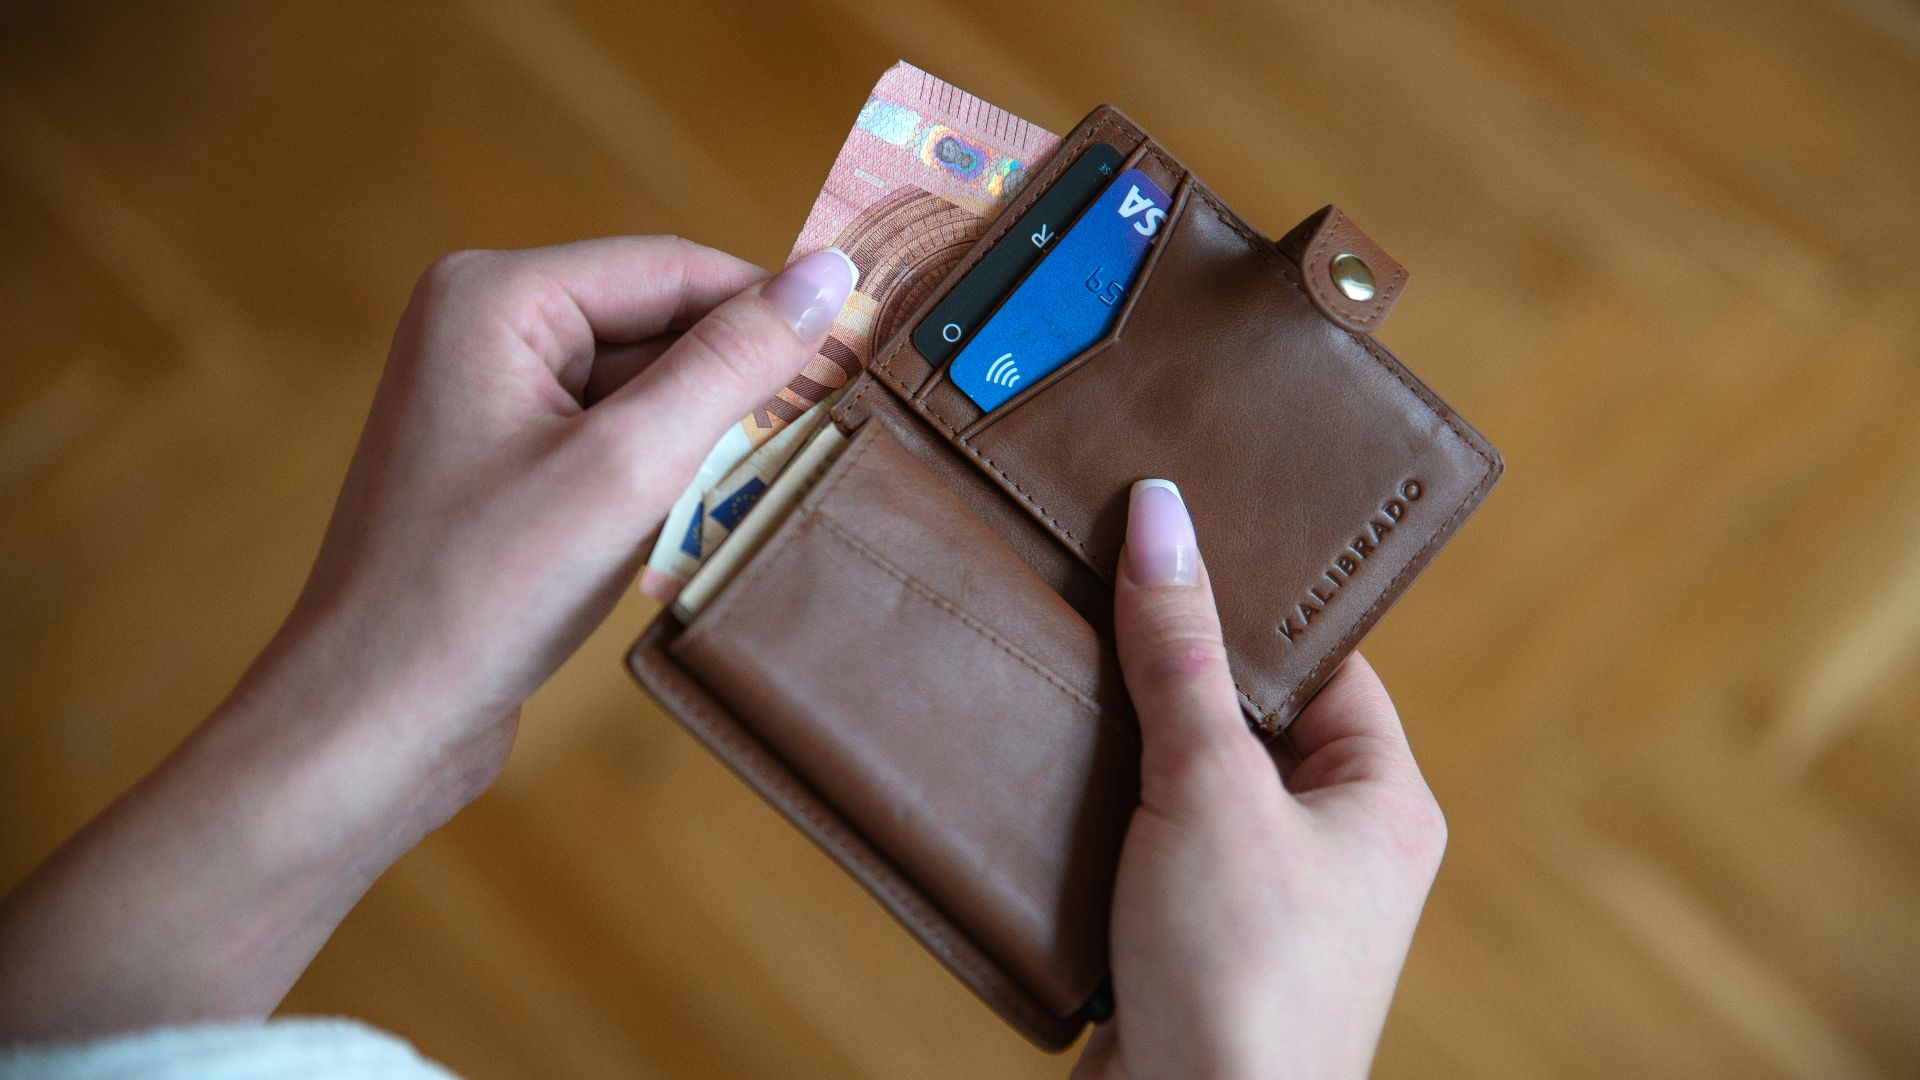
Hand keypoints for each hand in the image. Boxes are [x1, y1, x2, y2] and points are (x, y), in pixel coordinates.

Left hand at [274, 237, 855, 801]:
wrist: (370, 720)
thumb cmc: (477, 593)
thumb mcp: (628, 468)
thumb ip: (731, 365)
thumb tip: (829, 278)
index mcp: (494, 295)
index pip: (672, 268)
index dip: (769, 308)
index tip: (859, 354)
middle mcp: (483, 327)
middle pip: (657, 323)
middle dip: (734, 381)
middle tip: (819, 434)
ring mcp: (488, 398)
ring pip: (642, 387)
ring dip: (702, 437)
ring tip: (752, 490)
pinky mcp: (501, 464)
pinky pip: (611, 438)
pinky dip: (663, 475)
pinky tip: (690, 526)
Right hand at [1074, 481, 1447, 1079]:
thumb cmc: (1242, 978)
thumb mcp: (1211, 788)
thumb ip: (1180, 654)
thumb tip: (1162, 515)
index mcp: (1381, 799)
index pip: (1321, 662)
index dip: (1248, 600)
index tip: (1174, 537)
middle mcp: (1333, 849)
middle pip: (1244, 718)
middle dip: (1167, 666)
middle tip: (1094, 586)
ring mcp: (1261, 901)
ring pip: (1185, 783)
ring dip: (1121, 742)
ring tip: (1055, 664)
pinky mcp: (1191, 946)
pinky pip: (1143, 848)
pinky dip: (1096, 815)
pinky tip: (1041, 770)